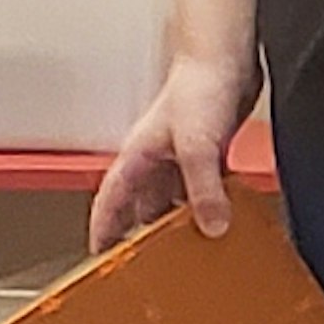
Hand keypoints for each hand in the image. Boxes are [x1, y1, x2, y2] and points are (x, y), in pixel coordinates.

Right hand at [90, 45, 257, 247]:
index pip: (110, 201)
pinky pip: (201, 186)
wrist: (225, 56)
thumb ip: (203, 189)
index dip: (103, 229)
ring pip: (171, 198)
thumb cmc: (198, 85)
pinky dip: (206, 203)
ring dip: (177, 221)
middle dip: (141, 234)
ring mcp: (180, 154)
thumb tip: (212, 226)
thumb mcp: (197, 146)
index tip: (99, 256)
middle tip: (147, 267)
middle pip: (140, 206)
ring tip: (186, 250)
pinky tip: (219, 216)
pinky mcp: (207, 148)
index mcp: (137, 157)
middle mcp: (155, 159)